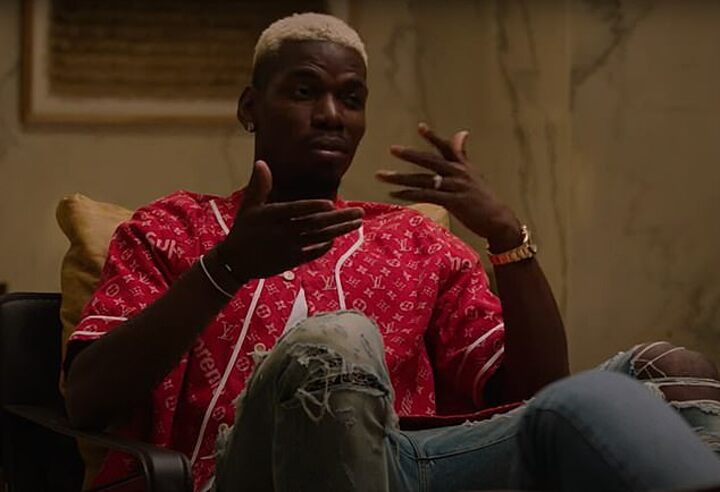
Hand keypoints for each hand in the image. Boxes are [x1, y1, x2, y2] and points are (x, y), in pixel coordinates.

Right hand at [218, 161, 363, 281]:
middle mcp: (282, 231)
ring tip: (357, 223)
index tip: (332, 204)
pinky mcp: (292, 260)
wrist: (235, 261)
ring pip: (319, 237)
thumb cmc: (243, 230)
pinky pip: (313, 252)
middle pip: (315, 224)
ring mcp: (289, 247)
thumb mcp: (249, 206)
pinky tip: (337, 238)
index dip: (313, 207)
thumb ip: (259, 185)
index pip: (296, 210)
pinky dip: (325, 246)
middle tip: (359, 212)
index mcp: (272, 215)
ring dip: (340, 230)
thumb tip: (261, 162)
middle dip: (339, 218)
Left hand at [376, 123, 521, 251]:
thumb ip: (462, 154)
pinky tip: (395, 193)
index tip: (420, 127)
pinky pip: (427, 196)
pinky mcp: (454, 202)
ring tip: (382, 175)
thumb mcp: (474, 173)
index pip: (446, 147)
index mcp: (462, 165)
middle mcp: (458, 173)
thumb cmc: (484, 198)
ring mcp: (456, 187)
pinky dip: (410, 194)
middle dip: (410, 154)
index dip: (433, 137)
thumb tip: (461, 132)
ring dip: (401, 177)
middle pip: (430, 161)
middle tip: (392, 149)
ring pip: (424, 180)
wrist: (498, 219)